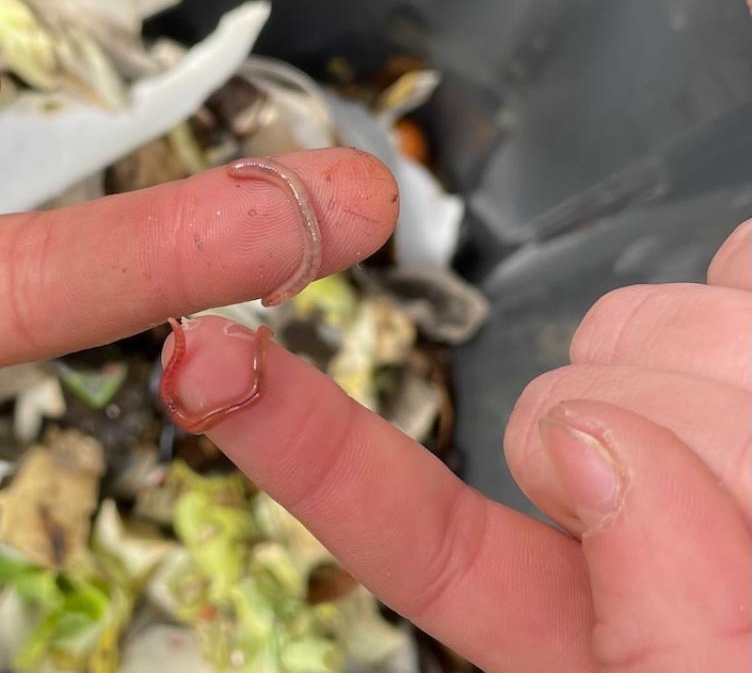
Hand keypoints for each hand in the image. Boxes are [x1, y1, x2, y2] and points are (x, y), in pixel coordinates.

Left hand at [172, 227, 751, 671]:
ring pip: (653, 320)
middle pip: (574, 400)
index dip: (307, 444)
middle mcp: (630, 512)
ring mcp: (705, 410)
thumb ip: (676, 644)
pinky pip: (744, 268)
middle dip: (684, 439)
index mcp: (585, 629)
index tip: (205, 367)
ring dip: (745, 382)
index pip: (416, 527)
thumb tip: (600, 456)